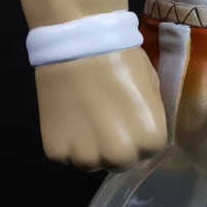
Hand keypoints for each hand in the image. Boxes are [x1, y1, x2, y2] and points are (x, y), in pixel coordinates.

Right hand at [34, 48, 167, 169]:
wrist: (78, 43)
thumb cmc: (121, 58)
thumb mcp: (151, 83)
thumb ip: (151, 112)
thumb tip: (144, 124)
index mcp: (150, 139)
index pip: (149, 150)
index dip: (139, 132)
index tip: (129, 115)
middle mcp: (120, 155)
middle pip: (120, 162)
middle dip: (116, 145)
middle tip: (106, 119)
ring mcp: (85, 156)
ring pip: (90, 163)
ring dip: (89, 146)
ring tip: (84, 115)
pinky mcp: (56, 151)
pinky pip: (64, 155)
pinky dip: (65, 140)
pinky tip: (67, 115)